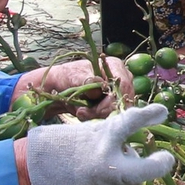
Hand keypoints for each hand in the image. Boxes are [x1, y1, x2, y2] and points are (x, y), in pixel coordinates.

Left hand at [16, 57, 133, 117]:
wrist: (60, 89)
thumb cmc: (67, 78)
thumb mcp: (73, 76)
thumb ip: (87, 81)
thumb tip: (99, 86)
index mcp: (115, 66)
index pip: (124, 85)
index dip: (113, 100)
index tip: (97, 111)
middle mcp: (122, 79)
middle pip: (123, 100)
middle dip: (104, 110)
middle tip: (83, 113)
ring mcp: (119, 93)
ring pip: (118, 110)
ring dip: (99, 115)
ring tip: (81, 112)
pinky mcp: (114, 105)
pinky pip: (112, 116)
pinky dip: (97, 118)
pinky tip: (85, 114)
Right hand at [24, 105, 175, 184]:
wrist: (27, 169)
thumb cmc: (58, 144)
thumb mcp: (87, 131)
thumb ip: (114, 137)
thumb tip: (140, 147)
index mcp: (103, 140)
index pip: (133, 122)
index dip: (150, 115)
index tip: (163, 113)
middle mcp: (107, 167)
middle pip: (148, 170)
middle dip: (159, 164)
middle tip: (164, 159)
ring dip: (123, 176)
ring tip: (100, 167)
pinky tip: (88, 183)